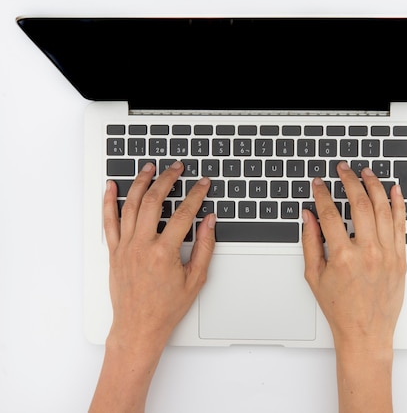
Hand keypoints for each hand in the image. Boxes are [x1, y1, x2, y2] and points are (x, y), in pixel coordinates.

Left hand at [92, 161, 215, 412]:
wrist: (138, 328)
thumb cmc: (166, 308)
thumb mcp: (196, 279)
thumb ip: (204, 247)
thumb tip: (209, 222)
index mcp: (164, 252)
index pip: (184, 214)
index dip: (196, 195)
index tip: (203, 184)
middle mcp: (141, 246)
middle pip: (154, 201)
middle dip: (167, 179)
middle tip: (177, 167)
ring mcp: (125, 247)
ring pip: (131, 205)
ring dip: (140, 182)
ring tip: (149, 168)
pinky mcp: (114, 252)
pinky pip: (108, 221)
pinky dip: (109, 201)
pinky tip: (111, 187)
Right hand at [302, 162, 406, 351]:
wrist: (365, 333)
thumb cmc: (340, 309)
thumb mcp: (314, 277)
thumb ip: (310, 242)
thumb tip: (307, 216)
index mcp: (343, 257)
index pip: (330, 213)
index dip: (322, 194)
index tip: (318, 184)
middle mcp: (368, 252)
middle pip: (359, 204)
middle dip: (349, 181)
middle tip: (343, 169)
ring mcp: (387, 254)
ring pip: (382, 209)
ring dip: (374, 186)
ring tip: (366, 173)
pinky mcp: (400, 259)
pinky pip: (401, 224)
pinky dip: (398, 204)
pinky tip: (393, 190)